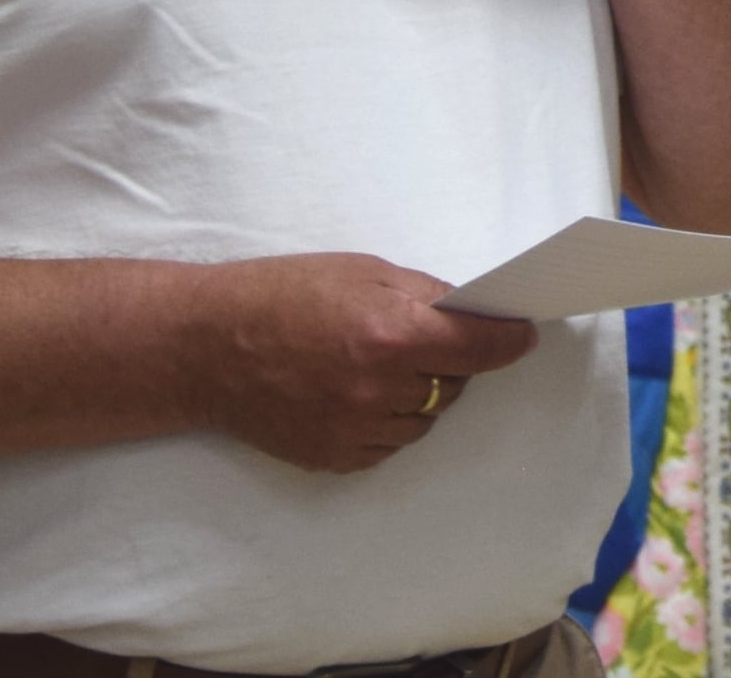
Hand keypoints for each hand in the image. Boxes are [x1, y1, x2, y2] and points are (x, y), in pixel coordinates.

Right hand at [191, 253, 536, 472]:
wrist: (208, 346)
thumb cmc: (283, 296)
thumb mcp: (362, 273)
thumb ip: (424, 295)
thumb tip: (473, 313)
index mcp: (390, 335)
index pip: (479, 349)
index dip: (508, 341)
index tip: (522, 336)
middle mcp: (378, 389)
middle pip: (454, 384)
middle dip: (449, 362)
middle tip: (415, 340)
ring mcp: (355, 429)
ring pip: (425, 419)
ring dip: (419, 395)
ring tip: (376, 366)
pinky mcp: (334, 457)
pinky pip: (388, 444)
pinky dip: (386, 422)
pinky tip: (353, 394)